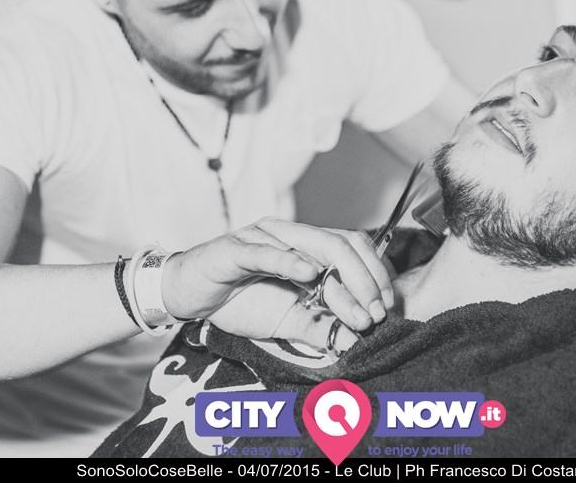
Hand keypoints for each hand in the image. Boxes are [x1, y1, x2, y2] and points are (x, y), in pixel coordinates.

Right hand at [162, 218, 393, 330]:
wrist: (189, 295)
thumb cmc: (239, 301)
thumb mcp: (288, 321)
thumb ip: (320, 328)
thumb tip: (356, 342)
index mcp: (307, 246)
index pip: (354, 248)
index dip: (376, 275)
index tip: (386, 308)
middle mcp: (291, 234)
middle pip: (342, 243)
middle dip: (366, 279)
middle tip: (375, 313)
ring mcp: (265, 237)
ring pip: (314, 246)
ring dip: (341, 279)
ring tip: (355, 307)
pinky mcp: (236, 247)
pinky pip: (267, 251)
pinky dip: (290, 261)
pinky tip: (310, 275)